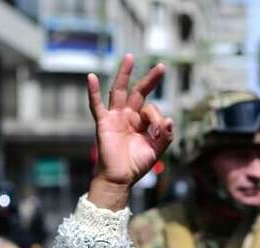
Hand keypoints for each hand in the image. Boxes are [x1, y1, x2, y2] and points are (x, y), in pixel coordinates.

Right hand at [87, 54, 173, 210]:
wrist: (120, 179)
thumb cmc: (136, 165)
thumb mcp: (157, 150)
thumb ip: (165, 135)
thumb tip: (170, 119)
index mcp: (141, 122)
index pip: (152, 109)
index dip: (157, 116)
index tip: (160, 129)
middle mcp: (128, 116)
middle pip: (139, 92)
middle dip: (150, 80)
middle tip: (161, 67)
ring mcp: (115, 117)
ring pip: (120, 91)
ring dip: (124, 74)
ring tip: (130, 57)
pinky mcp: (103, 123)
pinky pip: (96, 105)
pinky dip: (92, 91)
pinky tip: (90, 77)